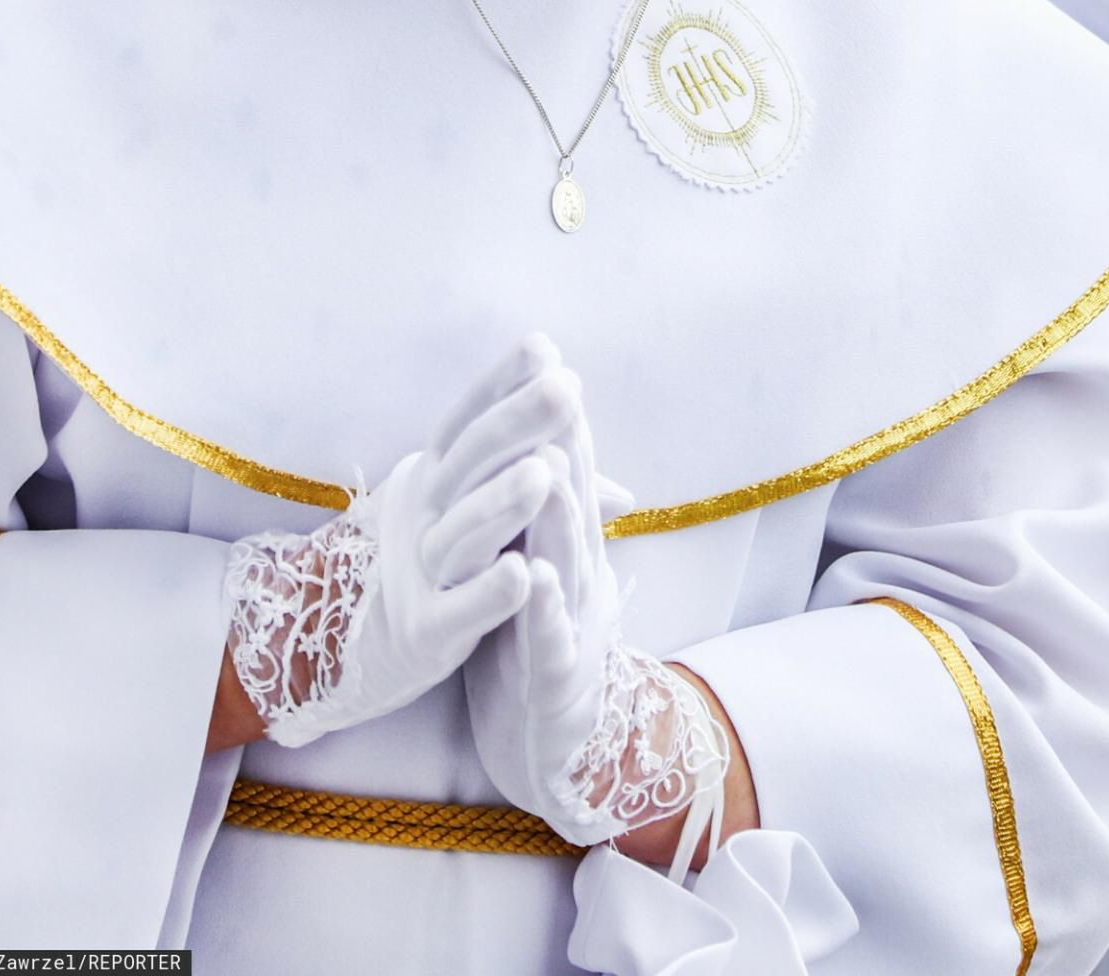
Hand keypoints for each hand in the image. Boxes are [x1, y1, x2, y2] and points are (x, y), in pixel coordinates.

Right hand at [224, 339, 562, 746]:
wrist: (368, 647)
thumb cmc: (451, 568)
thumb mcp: (491, 521)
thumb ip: (549, 504)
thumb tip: (626, 495)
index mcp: (439, 477)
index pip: (469, 421)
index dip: (501, 385)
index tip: (543, 347)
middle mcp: (425, 513)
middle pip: (467, 463)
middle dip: (516, 422)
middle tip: (563, 389)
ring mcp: (421, 571)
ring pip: (460, 534)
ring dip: (501, 502)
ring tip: (544, 472)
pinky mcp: (425, 631)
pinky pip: (456, 610)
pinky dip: (487, 594)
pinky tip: (524, 574)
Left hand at [464, 337, 733, 877]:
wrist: (557, 752)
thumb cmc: (540, 653)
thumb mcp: (544, 576)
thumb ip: (543, 518)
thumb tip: (539, 445)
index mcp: (567, 553)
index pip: (565, 474)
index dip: (558, 418)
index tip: (544, 356)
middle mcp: (579, 579)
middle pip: (572, 505)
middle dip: (567, 446)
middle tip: (561, 385)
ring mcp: (573, 628)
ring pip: (565, 564)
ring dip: (558, 516)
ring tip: (548, 466)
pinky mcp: (556, 679)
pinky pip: (546, 639)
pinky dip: (539, 607)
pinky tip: (529, 576)